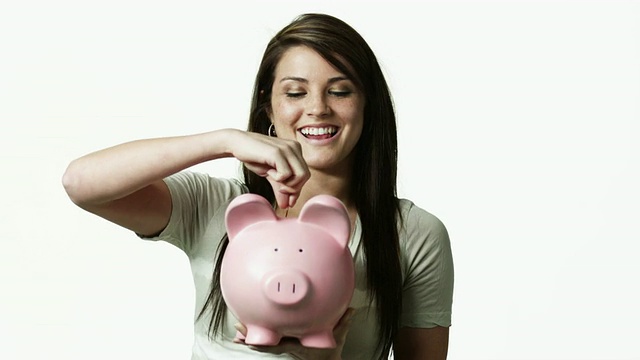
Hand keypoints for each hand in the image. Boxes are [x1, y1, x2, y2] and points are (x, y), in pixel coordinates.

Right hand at [230, 130, 309, 208]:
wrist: (237, 144)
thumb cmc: (254, 157)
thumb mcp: (271, 174)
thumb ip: (280, 188)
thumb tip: (287, 205)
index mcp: (296, 150)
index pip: (305, 174)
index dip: (297, 189)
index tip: (289, 200)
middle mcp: (294, 147)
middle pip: (306, 176)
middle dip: (294, 189)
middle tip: (281, 190)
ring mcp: (287, 148)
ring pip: (301, 175)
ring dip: (287, 184)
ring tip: (274, 178)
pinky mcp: (278, 152)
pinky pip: (286, 174)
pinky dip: (277, 178)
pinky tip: (269, 171)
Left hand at [234, 308, 355, 359]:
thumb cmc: (330, 354)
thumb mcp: (338, 338)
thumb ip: (344, 323)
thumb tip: (352, 310)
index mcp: (298, 346)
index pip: (277, 345)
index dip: (261, 340)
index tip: (247, 332)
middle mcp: (289, 346)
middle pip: (266, 342)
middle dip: (251, 335)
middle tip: (238, 327)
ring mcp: (286, 346)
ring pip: (265, 342)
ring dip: (252, 337)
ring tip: (237, 330)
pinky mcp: (286, 344)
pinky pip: (270, 342)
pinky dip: (258, 338)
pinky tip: (248, 334)